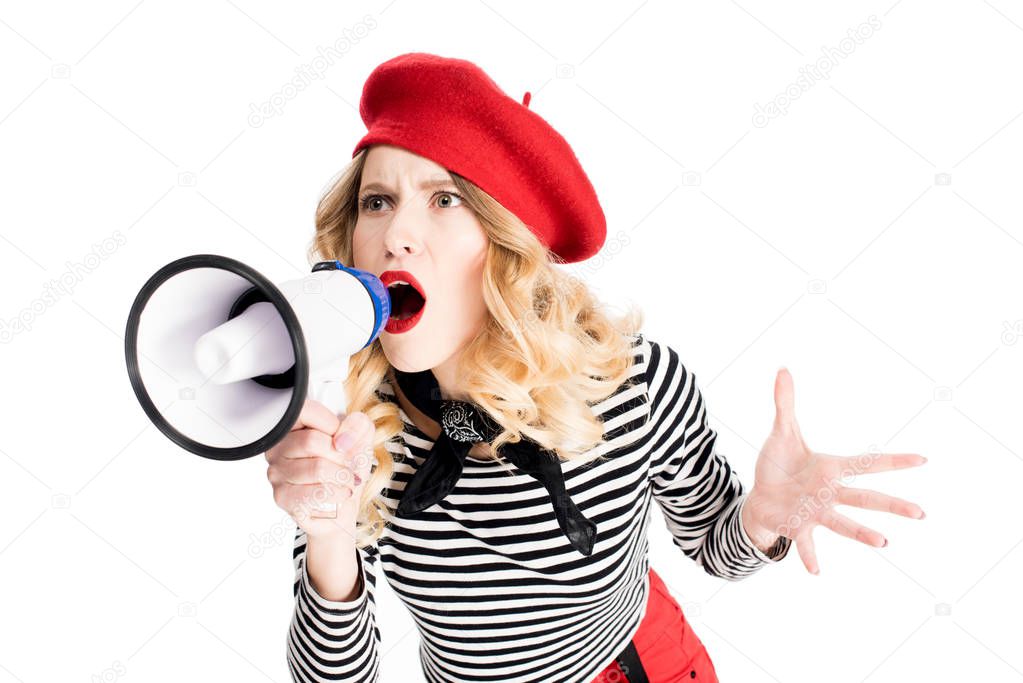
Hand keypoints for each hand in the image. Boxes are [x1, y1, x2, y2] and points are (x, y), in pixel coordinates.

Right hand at [265, 399, 374, 540]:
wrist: (345, 505)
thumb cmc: (347, 469)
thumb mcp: (361, 439)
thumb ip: (358, 426)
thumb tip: (342, 439)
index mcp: (293, 425)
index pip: (305, 411)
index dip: (332, 424)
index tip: (342, 438)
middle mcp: (278, 447)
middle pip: (312, 441)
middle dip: (341, 455)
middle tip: (347, 463)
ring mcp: (277, 472)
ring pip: (317, 468)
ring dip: (343, 476)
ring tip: (347, 480)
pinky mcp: (282, 496)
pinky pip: (313, 493)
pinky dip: (337, 494)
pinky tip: (341, 493)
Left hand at [741, 367, 926, 573]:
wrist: (760, 495)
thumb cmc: (778, 465)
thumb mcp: (781, 432)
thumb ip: (784, 403)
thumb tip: (782, 369)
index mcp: (831, 468)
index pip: (867, 463)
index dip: (894, 462)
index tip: (923, 460)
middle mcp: (829, 493)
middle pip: (864, 498)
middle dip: (892, 505)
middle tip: (921, 514)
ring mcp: (815, 512)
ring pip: (842, 523)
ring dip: (861, 533)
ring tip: (883, 543)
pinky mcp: (797, 526)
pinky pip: (806, 544)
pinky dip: (810, 556)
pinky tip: (816, 572)